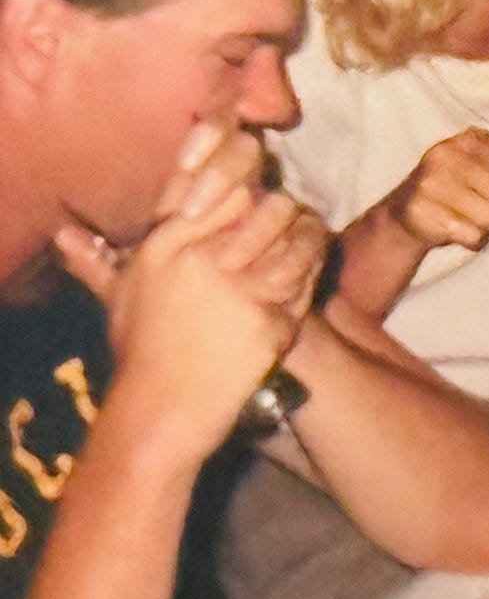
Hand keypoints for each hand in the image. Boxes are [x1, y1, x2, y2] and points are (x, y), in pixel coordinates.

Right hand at [52, 138, 289, 467]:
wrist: (160, 412)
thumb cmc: (140, 352)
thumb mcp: (120, 297)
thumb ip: (102, 259)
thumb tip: (67, 233)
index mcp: (167, 245)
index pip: (229, 186)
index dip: (249, 190)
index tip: (253, 205)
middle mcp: (203, 261)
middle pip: (272, 205)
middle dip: (287, 213)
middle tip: (288, 226)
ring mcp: (239, 291)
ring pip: (299, 240)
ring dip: (308, 242)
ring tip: (303, 248)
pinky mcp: (269, 321)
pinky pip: (306, 282)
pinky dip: (311, 278)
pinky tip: (304, 281)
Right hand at [380, 127, 488, 252]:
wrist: (406, 213)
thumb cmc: (460, 192)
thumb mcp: (486, 175)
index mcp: (471, 140)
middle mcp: (448, 154)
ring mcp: (431, 181)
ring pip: (488, 217)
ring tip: (484, 223)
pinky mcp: (421, 210)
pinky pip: (468, 234)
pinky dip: (474, 240)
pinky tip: (463, 232)